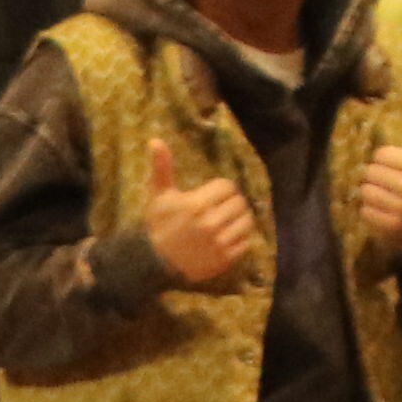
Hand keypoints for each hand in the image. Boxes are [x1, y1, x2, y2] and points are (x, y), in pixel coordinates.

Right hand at [131, 132, 263, 291]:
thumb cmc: (158, 225)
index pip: (228, 187)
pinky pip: (247, 242)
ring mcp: (219, 242)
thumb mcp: (159, 195)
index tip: (211, 197)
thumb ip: (162, 168)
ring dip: (239, 220)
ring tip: (226, 222)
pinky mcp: (225, 259)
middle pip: (240, 202)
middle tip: (220, 210)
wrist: (153, 262)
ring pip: (247, 221)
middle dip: (231, 204)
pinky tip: (226, 238)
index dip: (221, 190)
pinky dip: (241, 239)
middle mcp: (210, 222)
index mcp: (196, 204)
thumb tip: (155, 140)